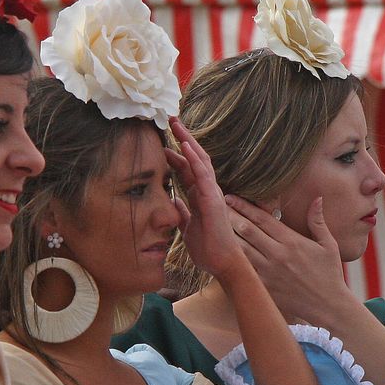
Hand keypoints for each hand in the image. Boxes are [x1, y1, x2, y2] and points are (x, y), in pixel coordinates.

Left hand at [164, 118, 246, 279]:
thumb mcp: (188, 227)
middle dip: (183, 138)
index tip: (162, 143)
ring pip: (199, 160)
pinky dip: (194, 158)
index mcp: (200, 196)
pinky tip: (186, 145)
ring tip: (176, 123)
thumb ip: (183, 212)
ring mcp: (211, 192)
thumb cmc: (208, 248)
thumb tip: (174, 202)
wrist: (221, 263)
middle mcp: (207, 190)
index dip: (175, 155)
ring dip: (188, 140)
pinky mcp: (213, 198)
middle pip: (194, 158)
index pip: (186, 170)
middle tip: (170, 121)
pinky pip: (203, 174)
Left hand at [226, 194, 352, 323]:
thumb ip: (318, 221)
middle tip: (214, 204)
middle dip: (229, 215)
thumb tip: (317, 198)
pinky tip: (219, 251)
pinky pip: (243, 270)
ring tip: (212, 224)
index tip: (230, 197)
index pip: (262, 219)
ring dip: (226, 235)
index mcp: (291, 241)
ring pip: (241, 249)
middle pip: (246, 230)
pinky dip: (231, 260)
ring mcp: (268, 272)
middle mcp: (277, 254)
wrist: (328, 306)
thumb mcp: (328, 245)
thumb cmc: (330, 274)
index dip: (244, 206)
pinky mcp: (264, 287)